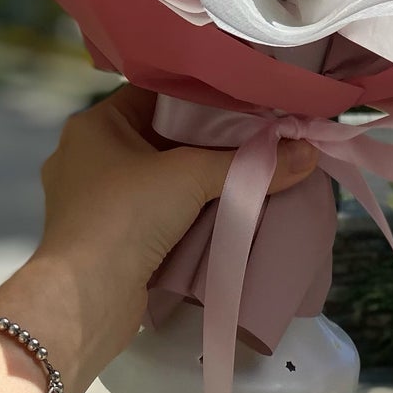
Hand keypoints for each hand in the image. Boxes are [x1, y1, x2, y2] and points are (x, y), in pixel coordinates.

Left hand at [0, 86, 317, 392]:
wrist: (84, 299)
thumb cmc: (125, 216)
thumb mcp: (190, 177)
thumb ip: (249, 164)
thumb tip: (309, 153)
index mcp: (95, 125)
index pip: (155, 93)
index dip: (201, 95)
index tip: (245, 99)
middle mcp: (87, 155)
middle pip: (158, 135)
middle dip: (205, 140)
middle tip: (255, 135)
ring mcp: (92, 199)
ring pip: (156, 176)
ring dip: (194, 178)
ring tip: (245, 169)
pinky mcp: (105, 237)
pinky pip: (151, 211)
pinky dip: (181, 210)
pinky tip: (219, 209)